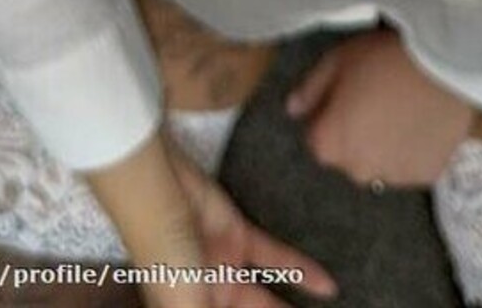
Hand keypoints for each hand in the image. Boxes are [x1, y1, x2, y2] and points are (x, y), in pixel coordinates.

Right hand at [162, 127, 337, 306]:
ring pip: (265, 296)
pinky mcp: (240, 232)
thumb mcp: (181, 302)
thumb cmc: (161, 250)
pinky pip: (276, 258)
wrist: (153, 185)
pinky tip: (328, 287)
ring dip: (290, 307)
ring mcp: (223, 262)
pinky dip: (302, 273)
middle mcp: (207, 291)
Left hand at [284, 26, 472, 188]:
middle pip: (348, 156)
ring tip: (402, 110)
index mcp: (330, 145)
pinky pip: (410, 165)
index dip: (329, 116)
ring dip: (383, 145)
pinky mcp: (426, 175)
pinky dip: (412, 150)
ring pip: (379, 163)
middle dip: (355, 134)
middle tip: (376, 100)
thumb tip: (293, 109)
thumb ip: (310, 89)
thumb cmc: (385, 59)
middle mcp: (358, 171)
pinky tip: (421, 122)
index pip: (317, 139)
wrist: (444, 66)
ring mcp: (394, 177)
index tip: (346, 95)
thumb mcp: (338, 60)